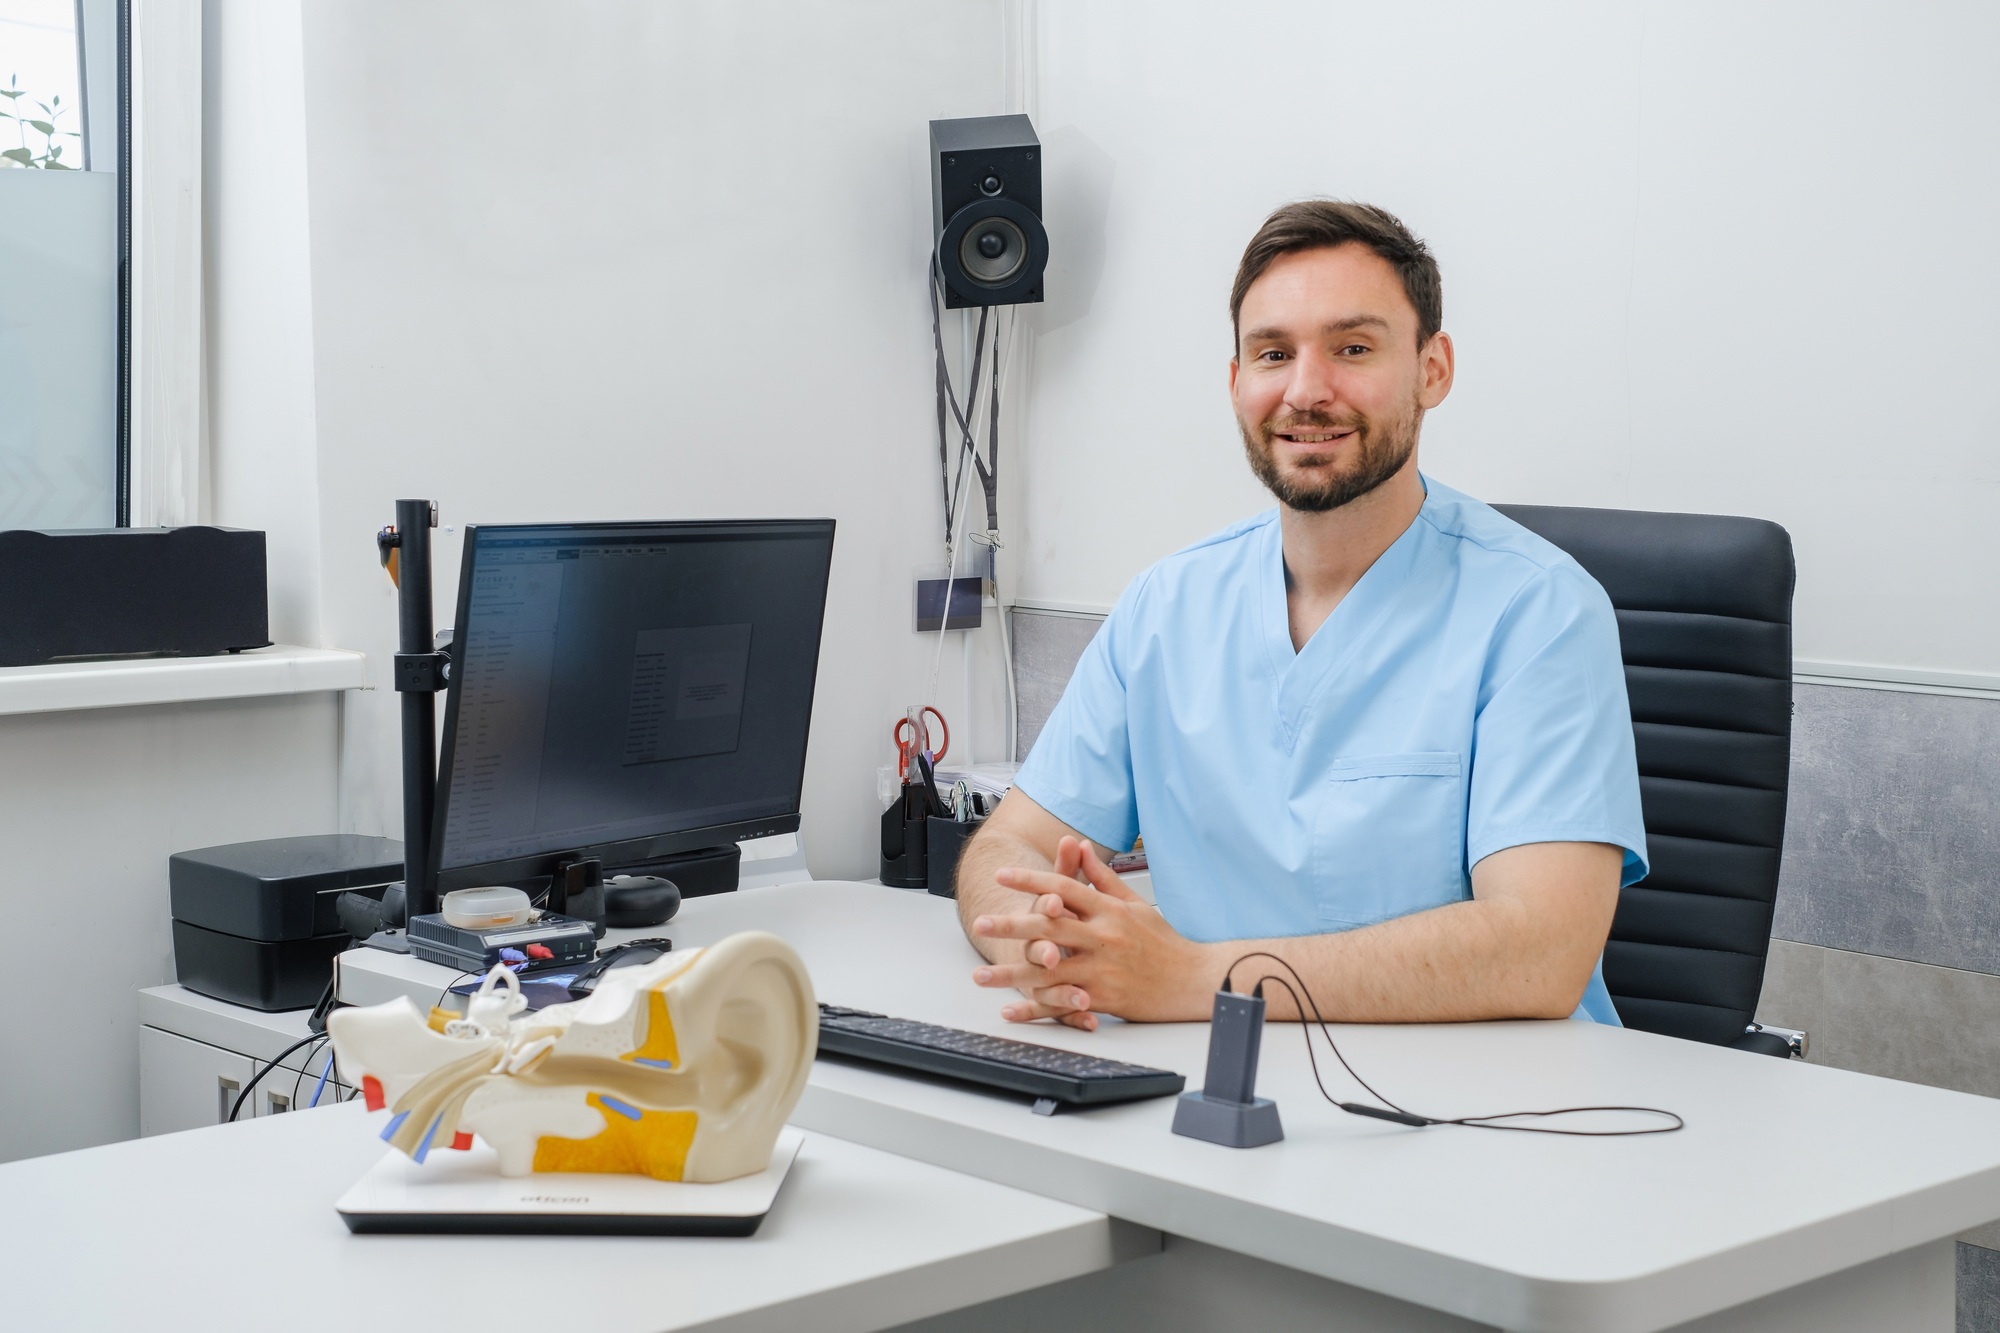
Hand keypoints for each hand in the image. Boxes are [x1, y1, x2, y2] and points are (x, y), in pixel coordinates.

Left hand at [970, 837, 1214, 1023]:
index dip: (1031, 880)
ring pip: (1049, 971)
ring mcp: (1103, 970)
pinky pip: (1062, 1004)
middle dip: (1010, 926)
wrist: (1193, 979)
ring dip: (1012, 975)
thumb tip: (1079, 845)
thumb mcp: (1134, 904)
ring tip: (980, 975)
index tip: (1003, 875)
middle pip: (1049, 928)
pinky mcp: (1104, 998)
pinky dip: (1035, 1009)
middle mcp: (1103, 937)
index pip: (1064, 887)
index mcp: (1109, 911)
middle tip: (979, 925)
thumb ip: (1101, 877)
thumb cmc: (1163, 941)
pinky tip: (1010, 1010)